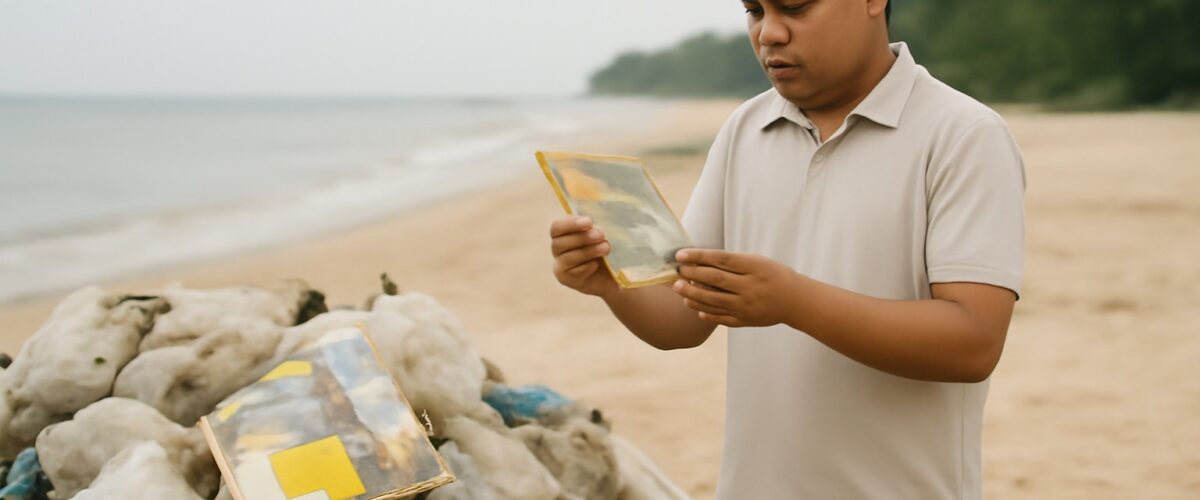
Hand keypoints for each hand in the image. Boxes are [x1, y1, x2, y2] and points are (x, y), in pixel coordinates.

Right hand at [549, 216, 618, 297]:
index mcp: (562, 233)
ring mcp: (560, 266)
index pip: (557, 227)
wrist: (612, 273)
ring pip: (568, 257)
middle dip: (581, 238)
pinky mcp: (567, 279)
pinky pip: (574, 272)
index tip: (589, 222)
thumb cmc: (604, 247)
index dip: (571, 224)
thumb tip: (596, 229)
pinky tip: (597, 264)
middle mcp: (558, 249)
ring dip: (588, 251)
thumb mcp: (601, 235)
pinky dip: (587, 267)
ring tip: (605, 248)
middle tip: (601, 235)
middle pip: (560, 243)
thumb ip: (595, 230)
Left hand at [672, 249, 802, 326]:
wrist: (795, 300)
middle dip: (692, 274)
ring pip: (714, 300)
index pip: (721, 260)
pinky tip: (692, 306)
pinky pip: (721, 317)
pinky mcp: (745, 320)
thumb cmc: (772, 275)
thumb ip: (732, 262)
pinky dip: (705, 312)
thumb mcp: (757, 261)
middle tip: (677, 272)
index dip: (698, 256)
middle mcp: (750, 286)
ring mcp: (747, 305)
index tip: (681, 255)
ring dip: (693, 294)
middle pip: (715, 280)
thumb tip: (701, 261)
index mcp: (754, 267)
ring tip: (678, 288)